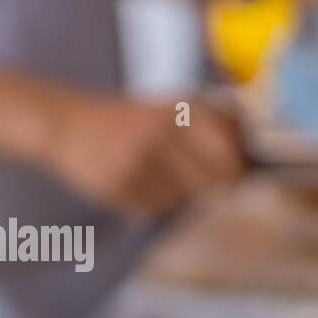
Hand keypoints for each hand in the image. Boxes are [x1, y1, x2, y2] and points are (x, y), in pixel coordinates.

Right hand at [42, 95, 245, 216]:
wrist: (65, 123)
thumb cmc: (131, 119)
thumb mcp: (172, 106)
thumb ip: (217, 123)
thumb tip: (253, 155)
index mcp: (178, 111)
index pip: (229, 157)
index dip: (238, 174)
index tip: (235, 178)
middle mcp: (159, 134)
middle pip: (212, 185)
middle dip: (213, 191)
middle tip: (202, 187)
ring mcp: (137, 162)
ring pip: (184, 202)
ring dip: (180, 200)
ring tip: (161, 180)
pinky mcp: (116, 187)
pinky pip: (154, 211)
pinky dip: (153, 205)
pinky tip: (138, 186)